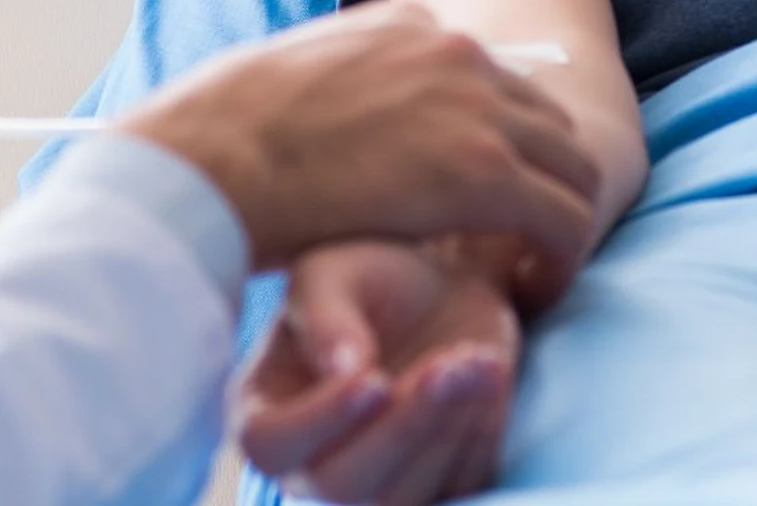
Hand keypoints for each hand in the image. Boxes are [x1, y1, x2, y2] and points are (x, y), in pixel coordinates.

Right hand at [118, 1, 601, 304]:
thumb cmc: (220, 137)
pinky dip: (564, 259)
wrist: (211, 157)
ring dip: (559, 219)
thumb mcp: (284, 77)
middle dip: (537, 177)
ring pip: (573, 164)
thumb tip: (315, 119)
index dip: (489, 141)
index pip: (485, 77)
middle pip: (544, 116)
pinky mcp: (486, 171)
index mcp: (407, 25)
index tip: (469, 197)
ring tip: (527, 272)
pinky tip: (531, 293)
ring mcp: (476, 106)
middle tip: (511, 241)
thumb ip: (330, 89)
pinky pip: (569, 217)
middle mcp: (454, 51)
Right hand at [236, 239, 520, 504]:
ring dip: (446, 430)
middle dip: (401, 429)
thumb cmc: (371, 278)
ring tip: (477, 360)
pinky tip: (490, 374)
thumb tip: (341, 368)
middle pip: (341, 487)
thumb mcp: (334, 272)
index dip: (319, 421)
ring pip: (402, 498)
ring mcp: (374, 486)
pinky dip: (478, 435)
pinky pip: (457, 489)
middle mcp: (310, 463)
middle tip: (445, 366)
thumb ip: (325, 314)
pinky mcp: (435, 488)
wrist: (441, 291)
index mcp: (266, 408)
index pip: (269, 444)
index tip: (374, 377)